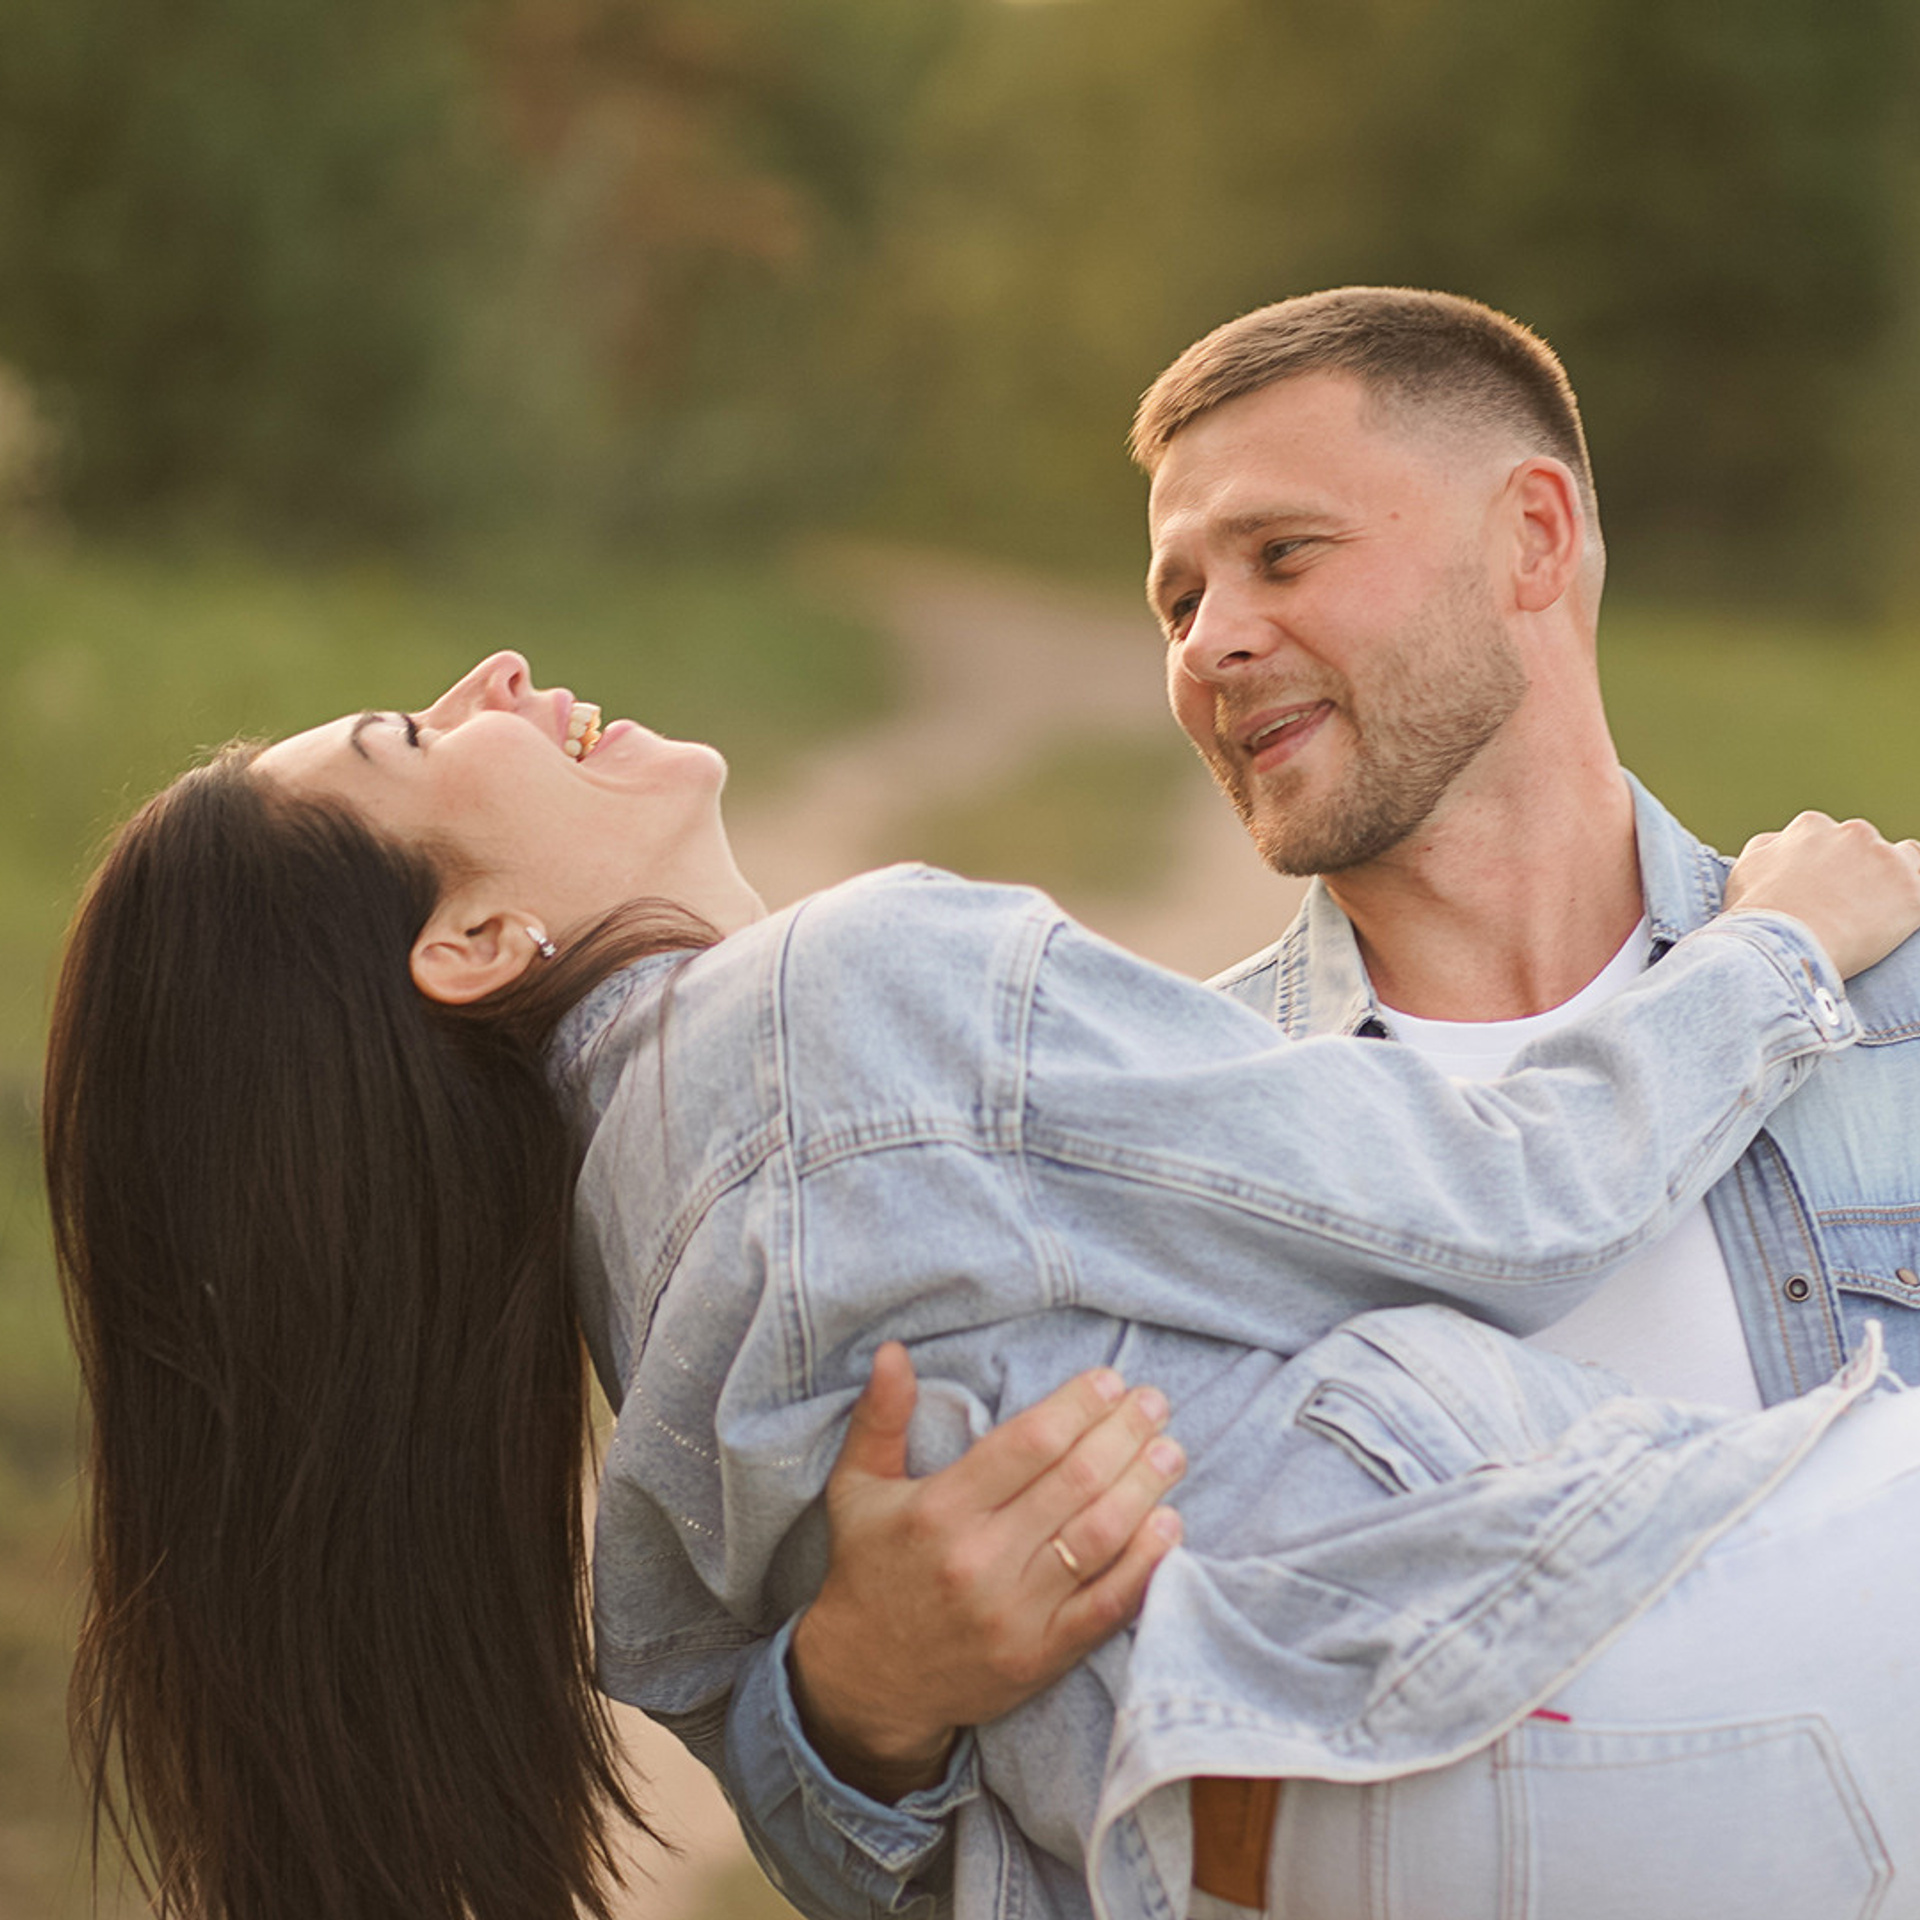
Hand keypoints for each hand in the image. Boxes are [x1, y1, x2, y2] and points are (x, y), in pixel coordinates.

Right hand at [788, 1343, 1184, 1801]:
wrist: (867, 1682)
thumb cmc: (869, 1569)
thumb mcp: (857, 1487)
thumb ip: (880, 1416)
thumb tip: (893, 1350)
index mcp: (939, 1510)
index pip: (1029, 1443)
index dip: (1079, 1406)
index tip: (1110, 1381)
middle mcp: (979, 1560)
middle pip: (1074, 1482)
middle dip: (1124, 1435)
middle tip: (1155, 1404)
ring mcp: (1014, 1613)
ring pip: (1098, 1538)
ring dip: (1144, 1489)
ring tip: (1171, 1452)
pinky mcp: (1040, 1656)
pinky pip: (1107, 1606)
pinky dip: (1145, 1564)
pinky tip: (1169, 1525)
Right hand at [1724, 811, 1919, 977]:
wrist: (1779, 948)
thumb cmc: (1756, 917)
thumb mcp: (1744, 871)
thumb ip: (1769, 848)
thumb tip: (1782, 843)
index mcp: (1811, 827)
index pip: (1831, 838)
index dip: (1829, 865)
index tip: (1824, 889)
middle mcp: (1851, 833)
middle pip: (1868, 847)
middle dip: (1861, 871)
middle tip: (1847, 908)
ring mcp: (1884, 859)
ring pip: (1905, 860)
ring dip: (1893, 881)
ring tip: (1875, 915)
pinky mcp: (1911, 891)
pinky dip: (1912, 903)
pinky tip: (1897, 921)